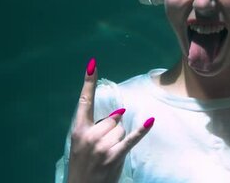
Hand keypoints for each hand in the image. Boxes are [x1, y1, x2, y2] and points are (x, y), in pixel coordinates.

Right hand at [67, 58, 154, 182]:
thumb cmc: (83, 166)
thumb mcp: (81, 144)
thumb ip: (96, 127)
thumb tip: (119, 114)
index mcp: (78, 130)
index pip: (84, 101)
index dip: (88, 82)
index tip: (93, 64)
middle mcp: (89, 136)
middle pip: (113, 119)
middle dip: (113, 130)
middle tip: (102, 148)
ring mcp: (101, 146)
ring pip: (121, 129)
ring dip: (119, 140)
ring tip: (108, 155)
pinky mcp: (114, 156)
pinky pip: (130, 139)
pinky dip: (142, 130)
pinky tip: (150, 120)